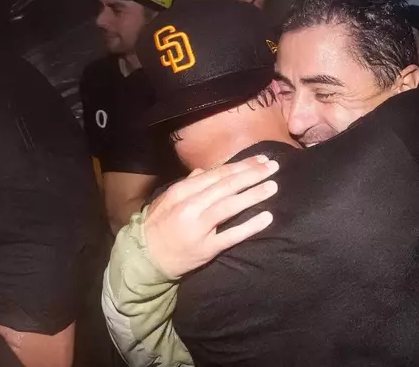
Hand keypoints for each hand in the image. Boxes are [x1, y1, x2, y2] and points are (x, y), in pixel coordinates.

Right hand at [144, 155, 279, 278]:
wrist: (144, 259)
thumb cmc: (158, 226)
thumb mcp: (167, 200)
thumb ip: (187, 184)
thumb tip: (203, 171)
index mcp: (182, 192)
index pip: (217, 174)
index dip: (241, 165)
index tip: (260, 159)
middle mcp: (190, 207)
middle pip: (226, 186)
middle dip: (252, 174)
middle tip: (273, 166)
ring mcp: (199, 228)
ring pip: (230, 206)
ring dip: (254, 194)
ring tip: (273, 186)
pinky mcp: (206, 249)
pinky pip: (232, 235)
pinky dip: (250, 226)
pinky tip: (267, 217)